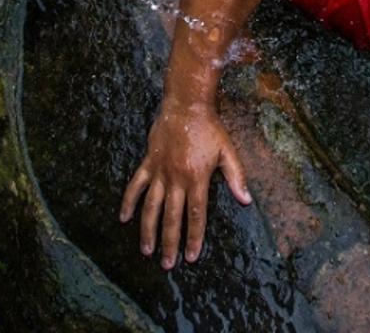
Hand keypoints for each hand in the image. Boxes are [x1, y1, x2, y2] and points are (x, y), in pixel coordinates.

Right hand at [119, 102, 251, 269]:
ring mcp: (160, 171)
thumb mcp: (228, 152)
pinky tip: (124, 218)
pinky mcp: (148, 163)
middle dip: (170, 243)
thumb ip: (236, 177)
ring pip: (151, 207)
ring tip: (146, 250)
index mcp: (197, 179)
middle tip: (167, 264)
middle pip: (172, 217)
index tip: (191, 256)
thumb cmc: (210, 128)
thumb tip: (246, 200)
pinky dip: (129, 202)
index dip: (194, 237)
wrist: (186, 105)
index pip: (195, 215)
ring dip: (148, 230)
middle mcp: (176, 179)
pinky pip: (136, 185)